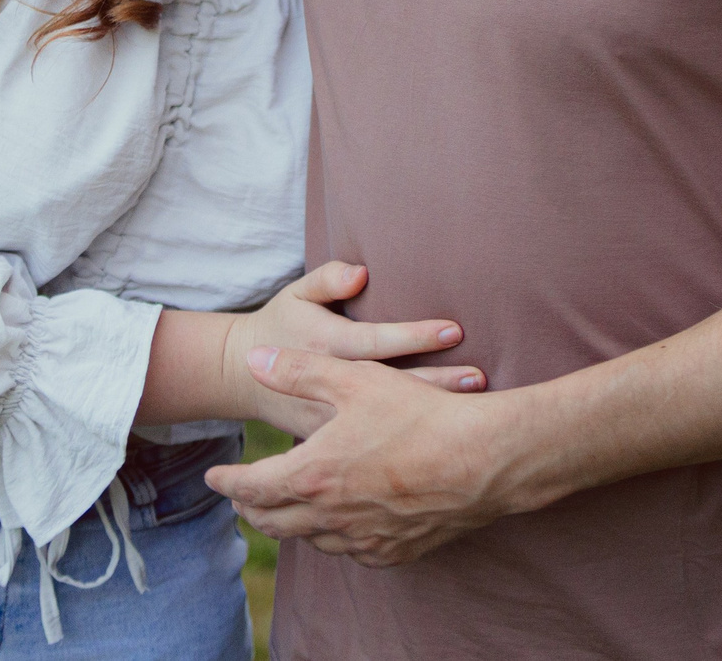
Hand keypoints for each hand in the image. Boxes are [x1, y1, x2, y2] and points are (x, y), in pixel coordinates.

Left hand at [206, 347, 525, 566]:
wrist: (484, 461)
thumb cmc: (419, 415)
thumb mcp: (354, 379)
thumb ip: (297, 370)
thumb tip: (252, 360)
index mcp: (312, 475)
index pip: (251, 487)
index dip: (227, 481)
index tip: (213, 476)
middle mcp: (330, 517)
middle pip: (272, 522)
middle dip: (251, 509)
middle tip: (241, 497)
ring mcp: (362, 539)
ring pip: (310, 540)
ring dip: (290, 524)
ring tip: (286, 507)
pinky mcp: (393, 551)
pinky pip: (350, 551)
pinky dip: (333, 537)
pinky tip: (340, 523)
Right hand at [226, 263, 481, 439]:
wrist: (242, 376)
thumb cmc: (281, 324)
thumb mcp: (297, 294)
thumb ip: (327, 279)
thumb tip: (360, 274)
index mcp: (325, 346)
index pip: (376, 341)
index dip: (414, 335)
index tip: (455, 328)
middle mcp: (329, 386)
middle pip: (390, 385)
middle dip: (437, 382)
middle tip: (479, 377)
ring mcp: (330, 420)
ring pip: (385, 421)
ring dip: (429, 415)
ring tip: (475, 407)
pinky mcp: (331, 444)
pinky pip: (372, 446)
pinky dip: (406, 444)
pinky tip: (443, 441)